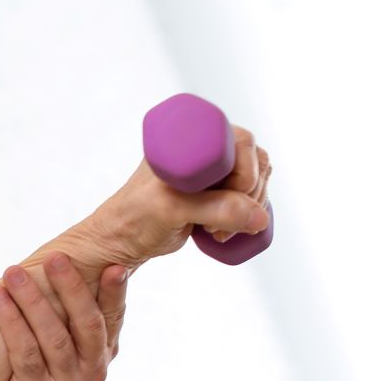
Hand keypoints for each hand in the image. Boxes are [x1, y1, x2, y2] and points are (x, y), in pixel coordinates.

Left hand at [0, 254, 127, 380]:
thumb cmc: (32, 373)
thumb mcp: (58, 345)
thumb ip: (67, 315)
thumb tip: (63, 258)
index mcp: (102, 354)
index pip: (113, 317)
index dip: (115, 292)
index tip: (115, 265)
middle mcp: (92, 371)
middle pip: (87, 324)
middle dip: (71, 287)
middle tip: (55, 257)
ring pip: (53, 336)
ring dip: (32, 300)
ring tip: (12, 272)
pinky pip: (24, 353)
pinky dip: (11, 322)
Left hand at [65, 125, 271, 271]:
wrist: (119, 242)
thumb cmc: (134, 219)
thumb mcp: (174, 210)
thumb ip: (218, 210)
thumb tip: (260, 217)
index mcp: (190, 138)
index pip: (241, 142)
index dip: (246, 171)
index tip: (229, 199)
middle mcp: (202, 150)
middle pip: (255, 161)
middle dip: (249, 196)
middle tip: (220, 224)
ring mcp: (210, 172)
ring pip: (255, 181)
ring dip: (249, 209)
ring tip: (216, 232)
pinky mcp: (213, 193)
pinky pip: (248, 197)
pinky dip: (247, 215)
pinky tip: (226, 231)